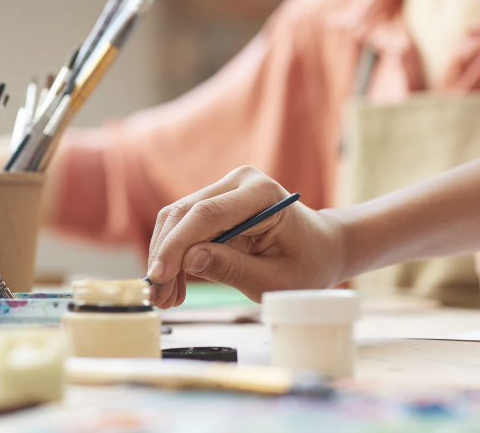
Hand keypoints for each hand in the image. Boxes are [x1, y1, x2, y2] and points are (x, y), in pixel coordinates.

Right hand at [146, 166, 345, 307]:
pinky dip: (175, 255)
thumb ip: (232, 268)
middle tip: (157, 297)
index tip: (159, 276)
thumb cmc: (307, 264)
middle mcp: (239, 181)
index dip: (177, 245)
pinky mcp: (215, 201)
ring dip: (165, 258)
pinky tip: (174, 285)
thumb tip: (188, 260)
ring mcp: (225, 188)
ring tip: (165, 298)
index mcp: (261, 193)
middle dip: (165, 256)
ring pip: (177, 219)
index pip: (206, 214)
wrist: (322, 247)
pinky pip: (184, 226)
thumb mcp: (275, 279)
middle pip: (184, 214)